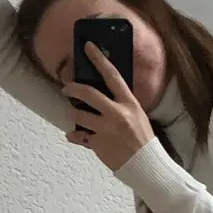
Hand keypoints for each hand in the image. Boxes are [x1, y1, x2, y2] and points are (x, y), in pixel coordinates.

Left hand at [64, 46, 154, 170]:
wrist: (146, 165)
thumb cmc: (143, 139)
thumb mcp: (137, 115)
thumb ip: (122, 103)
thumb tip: (105, 91)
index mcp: (129, 103)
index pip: (112, 76)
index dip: (99, 59)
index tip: (88, 47)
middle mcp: (116, 114)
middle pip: (88, 93)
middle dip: (73, 88)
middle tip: (66, 87)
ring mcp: (105, 129)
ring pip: (78, 114)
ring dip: (72, 112)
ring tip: (72, 113)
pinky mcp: (97, 144)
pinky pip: (78, 136)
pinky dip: (74, 135)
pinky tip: (73, 134)